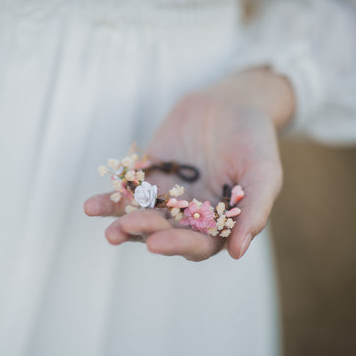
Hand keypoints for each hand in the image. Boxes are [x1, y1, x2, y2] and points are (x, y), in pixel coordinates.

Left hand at [84, 67, 294, 260]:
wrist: (232, 103)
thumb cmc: (255, 141)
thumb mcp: (264, 174)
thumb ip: (254, 211)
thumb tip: (237, 252)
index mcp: (218, 224)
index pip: (196, 244)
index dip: (177, 245)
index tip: (156, 244)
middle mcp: (190, 216)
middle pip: (164, 232)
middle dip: (144, 231)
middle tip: (125, 228)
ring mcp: (167, 197)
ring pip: (141, 216)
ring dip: (122, 223)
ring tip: (107, 229)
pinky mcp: (148, 176)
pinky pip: (127, 191)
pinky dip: (110, 199)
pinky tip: (91, 206)